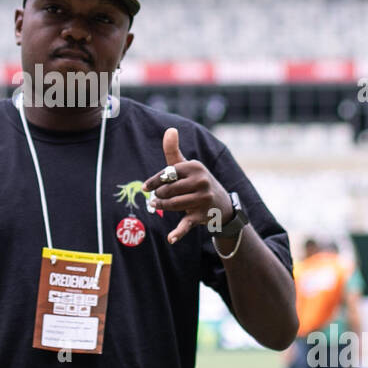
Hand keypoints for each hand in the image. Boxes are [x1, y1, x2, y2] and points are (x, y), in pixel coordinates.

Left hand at [141, 127, 233, 244]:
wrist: (221, 205)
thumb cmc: (197, 181)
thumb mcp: (187, 166)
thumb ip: (173, 150)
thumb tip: (170, 129)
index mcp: (195, 166)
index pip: (167, 174)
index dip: (154, 181)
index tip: (146, 188)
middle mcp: (201, 181)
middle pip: (168, 190)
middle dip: (160, 194)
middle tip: (159, 197)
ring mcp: (202, 199)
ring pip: (172, 204)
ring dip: (162, 206)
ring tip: (157, 205)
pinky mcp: (202, 215)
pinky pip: (187, 224)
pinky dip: (178, 232)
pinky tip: (170, 238)